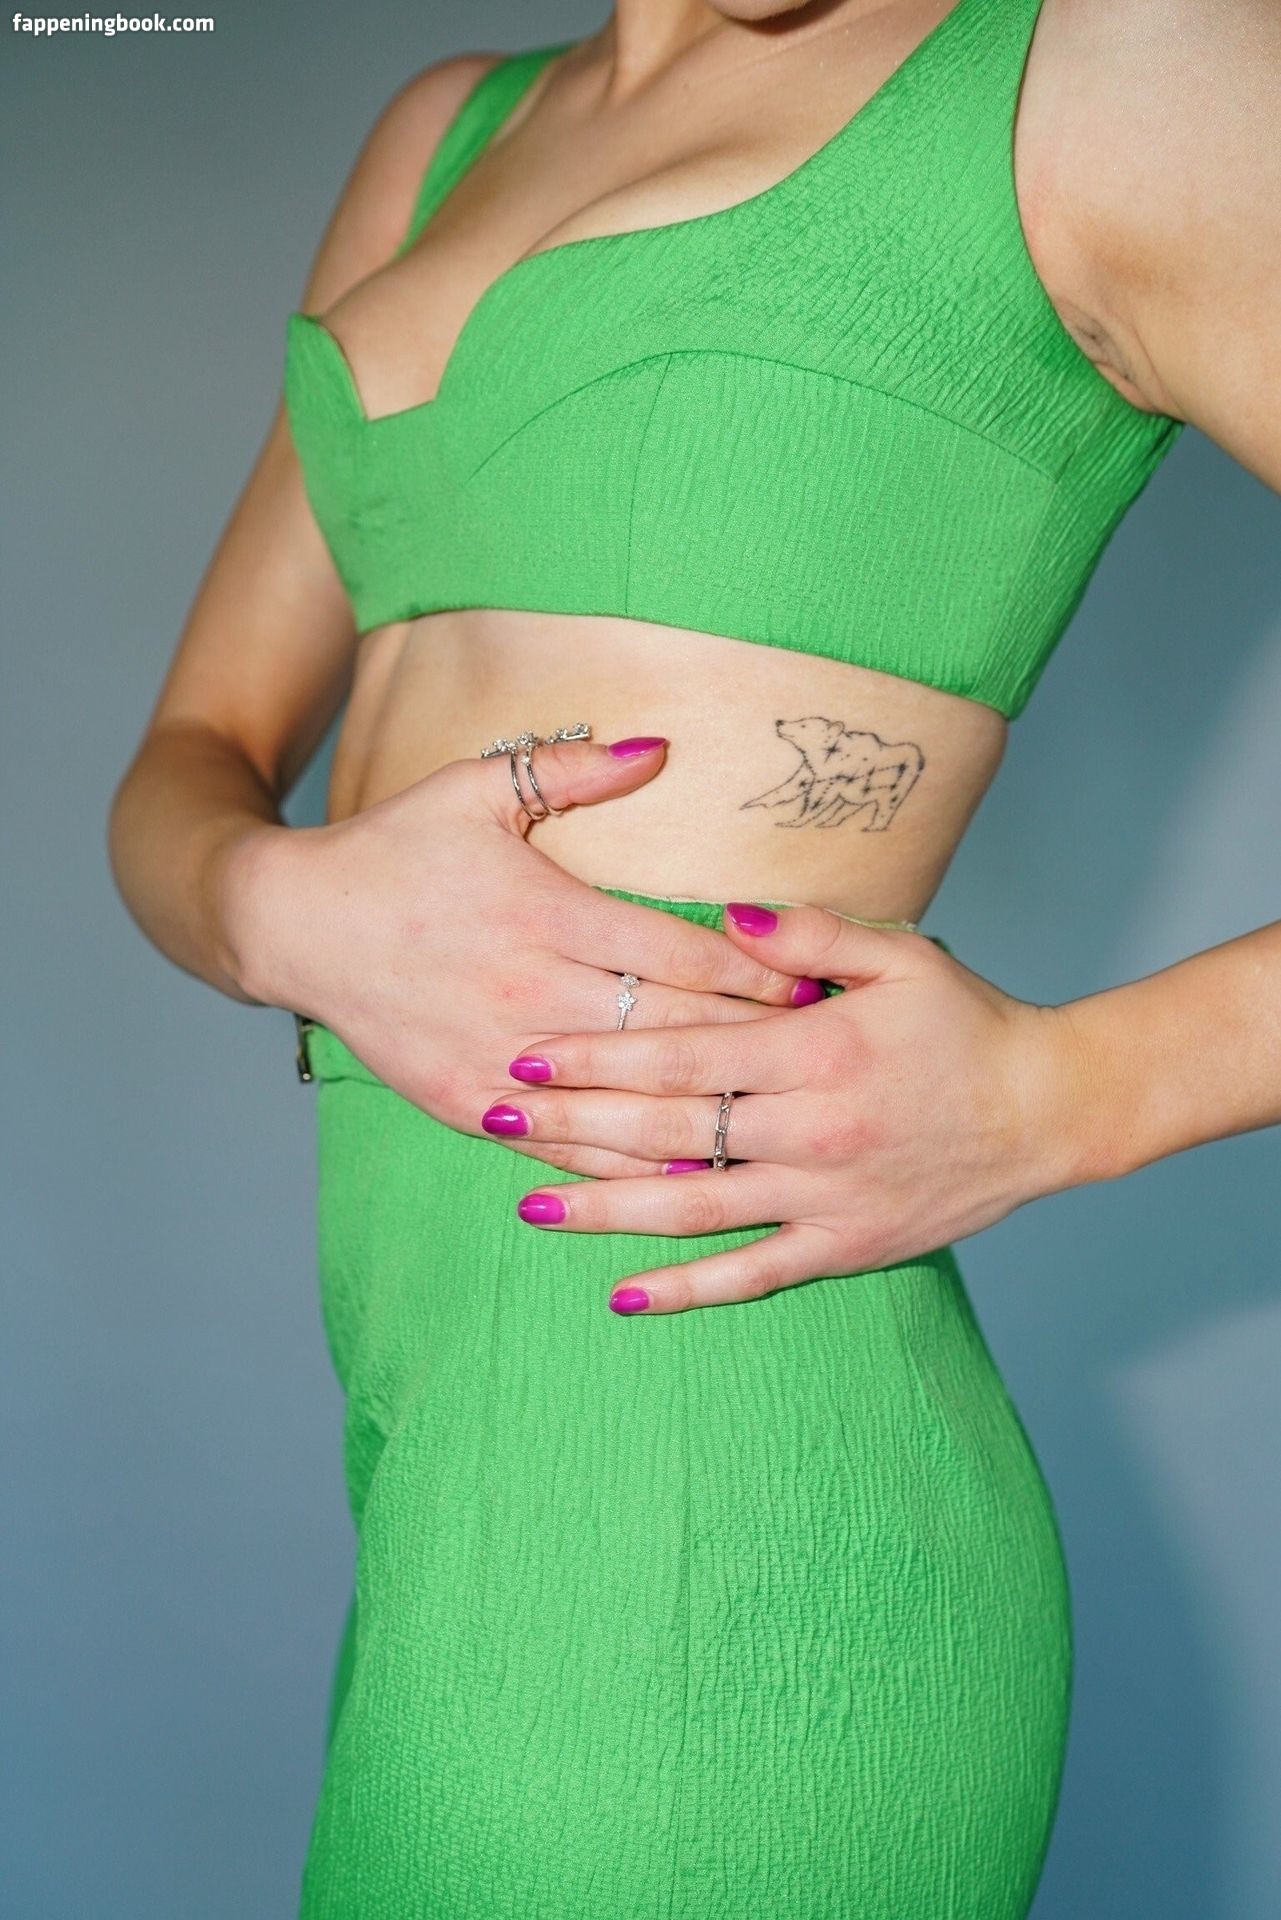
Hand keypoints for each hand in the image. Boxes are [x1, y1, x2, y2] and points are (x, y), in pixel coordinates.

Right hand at [224, 742, 816, 1178]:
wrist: (292, 924)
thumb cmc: (393, 849)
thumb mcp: (473, 789)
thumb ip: (569, 769)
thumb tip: (658, 746)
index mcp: (543, 913)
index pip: (673, 953)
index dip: (751, 973)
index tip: (811, 984)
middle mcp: (528, 991)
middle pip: (663, 1030)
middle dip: (748, 1045)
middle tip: (819, 1058)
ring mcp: (497, 1056)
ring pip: (620, 1099)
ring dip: (699, 1114)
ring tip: (771, 1124)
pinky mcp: (465, 1101)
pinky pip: (560, 1142)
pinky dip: (622, 1162)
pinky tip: (678, 1174)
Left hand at [500, 901, 1089, 1308]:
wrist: (1047, 1111)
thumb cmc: (966, 1022)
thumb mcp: (900, 954)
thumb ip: (809, 933)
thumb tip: (725, 918)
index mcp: (814, 1050)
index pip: (681, 1056)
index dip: (596, 1057)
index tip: (526, 1056)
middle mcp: (810, 1130)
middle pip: (668, 1132)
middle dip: (572, 1126)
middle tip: (492, 1119)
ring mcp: (823, 1198)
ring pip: (693, 1210)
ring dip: (605, 1209)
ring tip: (528, 1207)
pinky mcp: (843, 1248)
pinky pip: (751, 1275)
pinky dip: (686, 1290)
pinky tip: (620, 1295)